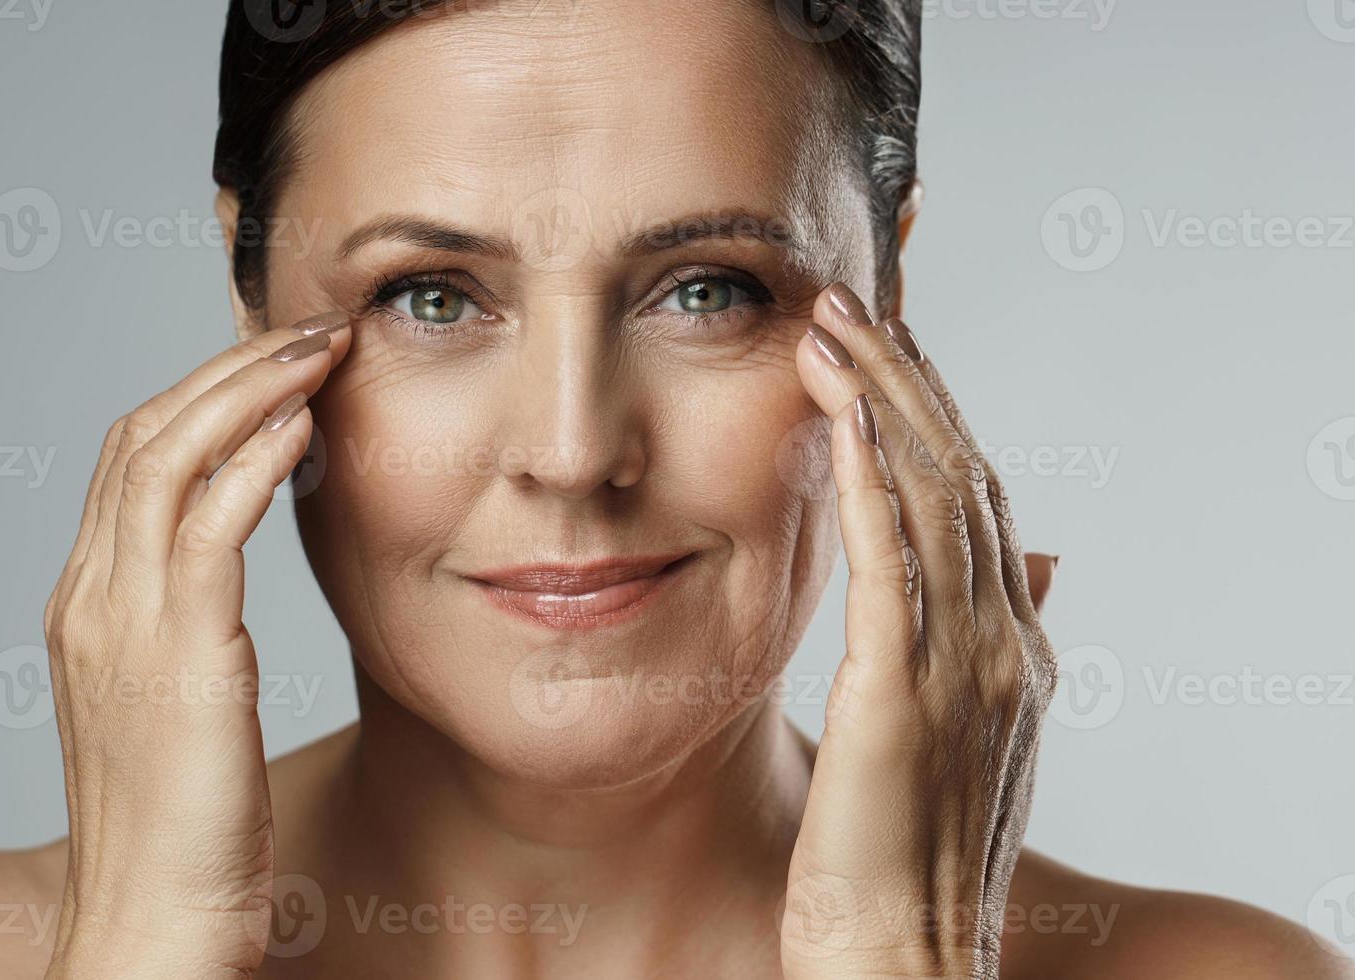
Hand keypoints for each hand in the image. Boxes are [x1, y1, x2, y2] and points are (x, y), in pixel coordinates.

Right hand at [40, 312, 351, 979]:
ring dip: (248, 389)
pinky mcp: (175, 657)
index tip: (280, 358)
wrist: (150, 928)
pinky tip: (303, 425)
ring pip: (169, 460)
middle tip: (310, 326)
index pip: (136, 458)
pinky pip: (208, 528)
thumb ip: (190, 629)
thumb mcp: (179, 705)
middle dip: (229, 366)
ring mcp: (123, 624)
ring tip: (320, 347)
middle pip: (146, 435)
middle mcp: (92, 598)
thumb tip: (231, 577)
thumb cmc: (183, 829)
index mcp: (91, 605)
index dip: (206, 392)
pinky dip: (252, 463)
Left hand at [781, 283, 1057, 979]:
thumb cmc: (905, 861)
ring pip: (934, 497)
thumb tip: (1026, 566)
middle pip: (964, 474)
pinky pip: (892, 561)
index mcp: (1015, 651)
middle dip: (908, 378)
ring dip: (884, 399)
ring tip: (831, 322)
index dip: (936, 412)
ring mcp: (967, 668)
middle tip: (853, 298)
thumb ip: (976, 646)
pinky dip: (871, 475)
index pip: (980, 498)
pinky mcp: (903, 696)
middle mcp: (1007, 644)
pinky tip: (842, 408)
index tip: (888, 345)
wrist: (904, 968)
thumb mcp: (952, 740)